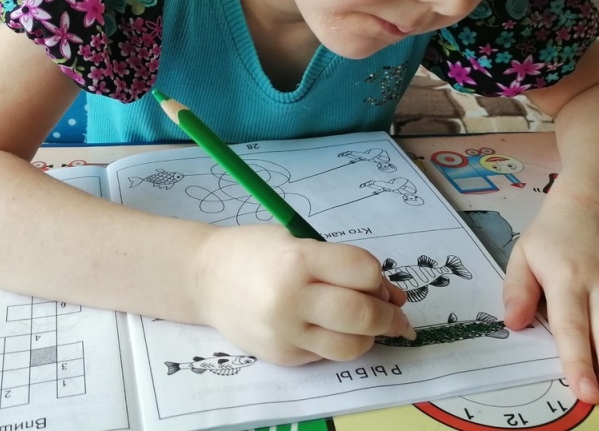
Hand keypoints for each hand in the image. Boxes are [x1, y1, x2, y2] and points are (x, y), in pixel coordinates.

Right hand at [194, 225, 409, 364]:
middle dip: (389, 315)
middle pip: (362, 315)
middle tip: (395, 311)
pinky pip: (327, 354)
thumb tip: (393, 296)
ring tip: (368, 322)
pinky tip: (331, 327)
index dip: (376, 275)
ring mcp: (285, 333)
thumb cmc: (253, 251)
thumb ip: (343, 265)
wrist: (203, 279)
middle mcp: (291, 300)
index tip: (374, 277)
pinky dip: (340, 342)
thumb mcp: (296, 241)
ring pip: (351, 345)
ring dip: (370, 335)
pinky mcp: (282, 356)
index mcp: (296, 260)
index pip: (362, 271)